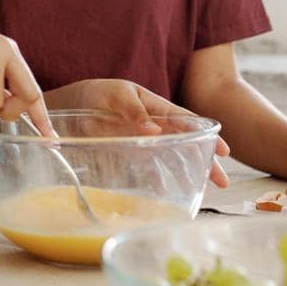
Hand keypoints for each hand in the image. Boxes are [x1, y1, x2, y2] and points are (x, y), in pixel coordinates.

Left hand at [52, 79, 231, 187]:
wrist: (62, 107)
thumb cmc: (92, 94)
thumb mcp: (114, 95)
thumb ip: (134, 110)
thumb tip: (155, 129)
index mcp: (153, 105)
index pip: (185, 120)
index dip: (205, 134)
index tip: (224, 151)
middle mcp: (151, 125)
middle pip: (184, 143)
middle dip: (204, 160)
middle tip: (222, 181)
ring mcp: (140, 142)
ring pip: (169, 158)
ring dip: (185, 173)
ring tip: (199, 189)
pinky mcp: (126, 156)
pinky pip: (146, 169)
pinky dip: (157, 181)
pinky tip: (165, 192)